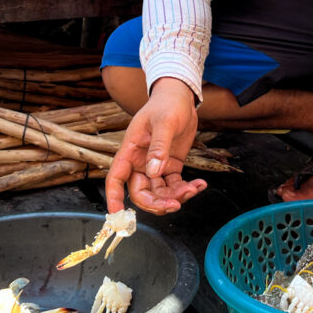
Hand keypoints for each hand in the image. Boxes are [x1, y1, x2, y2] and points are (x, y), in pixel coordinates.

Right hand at [105, 77, 207, 214]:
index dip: (113, 197)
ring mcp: (155, 166)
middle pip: (141, 193)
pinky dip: (186, 189)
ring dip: (175, 197)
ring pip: (159, 193)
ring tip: (193, 189)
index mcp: (130, 151)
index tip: (116, 214)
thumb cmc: (166, 105)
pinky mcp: (170, 166)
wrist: (181, 98)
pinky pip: (175, 185)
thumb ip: (159, 147)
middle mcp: (140, 162)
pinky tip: (199, 184)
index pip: (115, 178)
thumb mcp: (164, 122)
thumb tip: (154, 172)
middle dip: (156, 203)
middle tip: (175, 205)